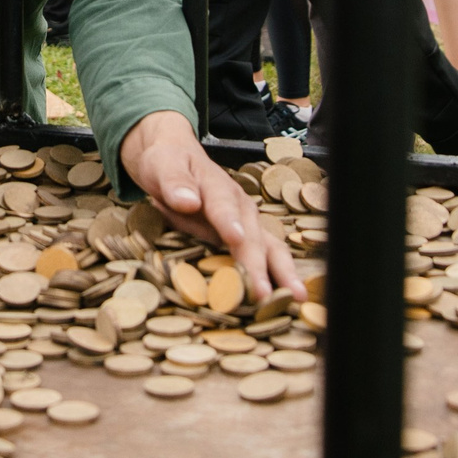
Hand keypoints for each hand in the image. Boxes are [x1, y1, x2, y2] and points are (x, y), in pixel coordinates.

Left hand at [118, 111, 303, 300]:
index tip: (236, 238)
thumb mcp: (162, 166)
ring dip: (282, 272)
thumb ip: (174, 183)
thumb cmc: (168, 164)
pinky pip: (263, 257)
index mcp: (217, 187)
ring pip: (270, 247)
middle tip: (266, 293)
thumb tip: (186, 201)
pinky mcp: (245, 237)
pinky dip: (274, 276)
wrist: (174, 158)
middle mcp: (239, 207)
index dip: (230, 222)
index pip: (224, 206)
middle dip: (261, 265)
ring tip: (295, 297)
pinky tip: (281, 299)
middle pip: (254, 235)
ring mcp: (246, 222)